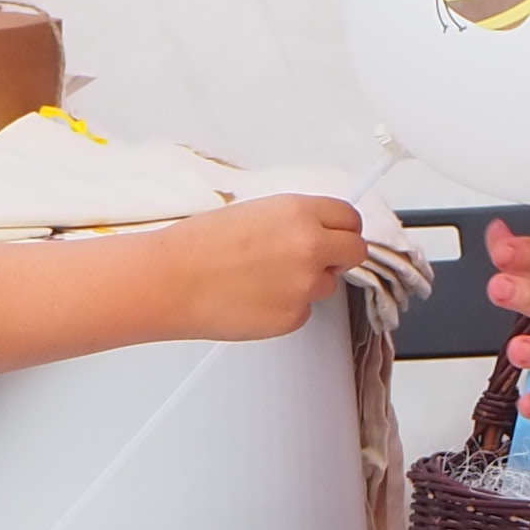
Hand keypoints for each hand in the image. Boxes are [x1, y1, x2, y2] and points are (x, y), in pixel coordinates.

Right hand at [166, 194, 366, 338]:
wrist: (173, 280)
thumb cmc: (200, 246)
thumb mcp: (255, 212)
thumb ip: (293, 221)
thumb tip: (315, 229)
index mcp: (299, 212)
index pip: (349, 217)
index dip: (342, 228)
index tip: (338, 234)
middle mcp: (310, 246)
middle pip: (355, 251)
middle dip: (340, 256)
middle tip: (317, 260)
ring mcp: (305, 284)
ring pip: (328, 285)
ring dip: (308, 283)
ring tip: (264, 279)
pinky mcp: (294, 317)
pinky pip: (304, 311)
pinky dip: (286, 307)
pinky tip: (254, 298)